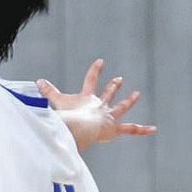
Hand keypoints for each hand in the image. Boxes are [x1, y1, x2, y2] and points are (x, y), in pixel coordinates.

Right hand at [38, 59, 155, 143]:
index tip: (101, 61)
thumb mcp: (58, 103)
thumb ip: (48, 93)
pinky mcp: (115, 128)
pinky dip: (142, 129)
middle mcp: (100, 105)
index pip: (91, 81)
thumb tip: (37, 81)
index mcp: (87, 99)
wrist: (82, 127)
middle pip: (108, 93)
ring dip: (129, 101)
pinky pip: (130, 129)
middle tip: (119, 79)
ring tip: (136, 94)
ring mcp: (108, 116)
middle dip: (113, 86)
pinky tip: (154, 129)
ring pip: (121, 107)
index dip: (95, 71)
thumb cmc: (69, 117)